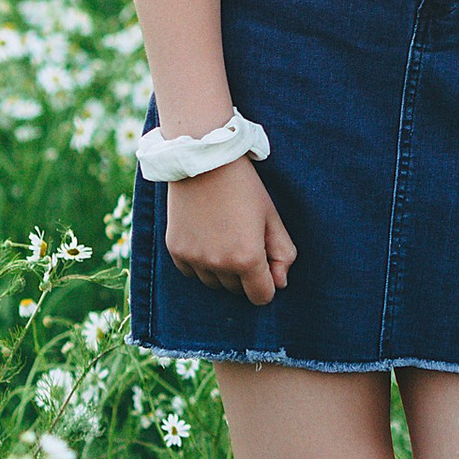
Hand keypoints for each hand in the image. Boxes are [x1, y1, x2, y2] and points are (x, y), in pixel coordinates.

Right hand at [164, 159, 296, 305]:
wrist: (204, 161)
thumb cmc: (244, 187)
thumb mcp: (271, 217)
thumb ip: (282, 253)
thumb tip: (281, 283)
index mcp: (247, 258)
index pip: (262, 297)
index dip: (268, 282)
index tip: (266, 262)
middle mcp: (218, 264)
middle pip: (237, 291)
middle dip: (245, 274)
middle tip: (245, 238)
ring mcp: (194, 259)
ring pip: (214, 283)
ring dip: (222, 270)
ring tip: (225, 234)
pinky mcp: (176, 251)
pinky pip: (192, 272)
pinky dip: (201, 262)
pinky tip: (207, 235)